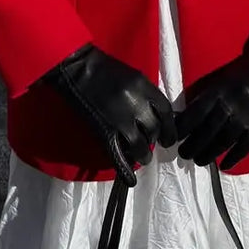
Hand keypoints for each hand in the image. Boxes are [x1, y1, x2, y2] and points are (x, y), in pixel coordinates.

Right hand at [41, 44, 177, 184]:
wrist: (78, 69)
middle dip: (155, 138)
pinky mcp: (104, 131)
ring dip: (143, 154)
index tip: (169, 137)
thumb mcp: (134, 76)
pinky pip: (118, 155)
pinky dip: (126, 170)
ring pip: (141, 146)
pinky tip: (131, 180)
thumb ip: (148, 95)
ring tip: (142, 156)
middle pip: (154, 130)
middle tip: (151, 142)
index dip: (171, 128)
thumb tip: (159, 116)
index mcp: (144, 87)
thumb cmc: (107, 70)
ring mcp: (119, 120)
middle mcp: (136, 104)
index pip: (166, 112)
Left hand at [174, 44, 248, 169]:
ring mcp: (246, 117)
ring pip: (222, 142)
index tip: (173, 137)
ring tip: (199, 161)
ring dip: (208, 154)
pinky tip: (224, 166)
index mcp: (219, 90)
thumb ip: (211, 94)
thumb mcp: (226, 77)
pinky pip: (245, 146)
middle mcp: (229, 105)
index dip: (182, 128)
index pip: (194, 114)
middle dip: (192, 145)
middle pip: (206, 131)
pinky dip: (234, 157)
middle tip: (183, 154)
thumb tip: (192, 113)